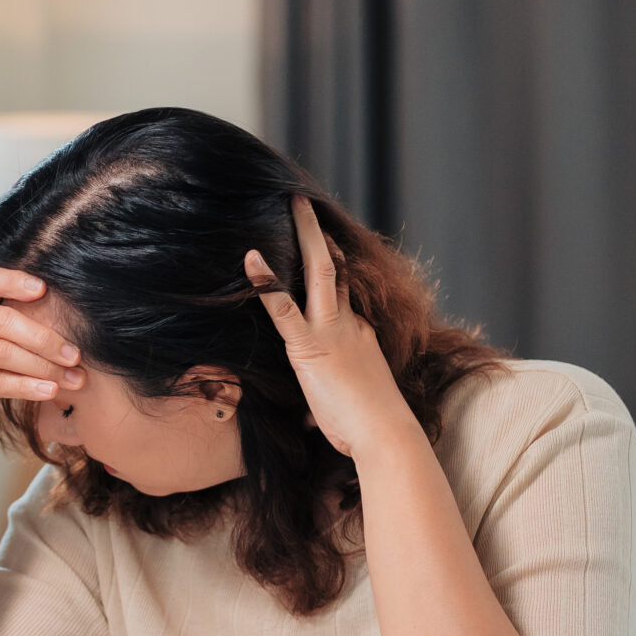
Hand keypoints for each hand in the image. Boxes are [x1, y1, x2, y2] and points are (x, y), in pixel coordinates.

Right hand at [0, 266, 83, 435]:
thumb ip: (10, 318)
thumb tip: (68, 316)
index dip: (13, 281)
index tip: (43, 289)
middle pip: (4, 322)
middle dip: (44, 338)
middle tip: (75, 354)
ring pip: (4, 354)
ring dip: (44, 366)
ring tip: (73, 378)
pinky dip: (27, 387)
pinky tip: (50, 391)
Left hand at [245, 197, 417, 458]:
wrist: (385, 433)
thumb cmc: (366, 427)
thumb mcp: (345, 405)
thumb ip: (326, 400)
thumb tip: (310, 418)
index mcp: (356, 333)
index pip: (342, 291)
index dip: (330, 262)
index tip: (319, 241)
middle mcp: (347, 322)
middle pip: (334, 267)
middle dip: (316, 233)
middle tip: (301, 203)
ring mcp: (331, 330)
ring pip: (318, 271)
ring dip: (305, 235)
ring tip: (291, 204)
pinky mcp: (309, 346)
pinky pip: (284, 308)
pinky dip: (266, 282)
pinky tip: (250, 257)